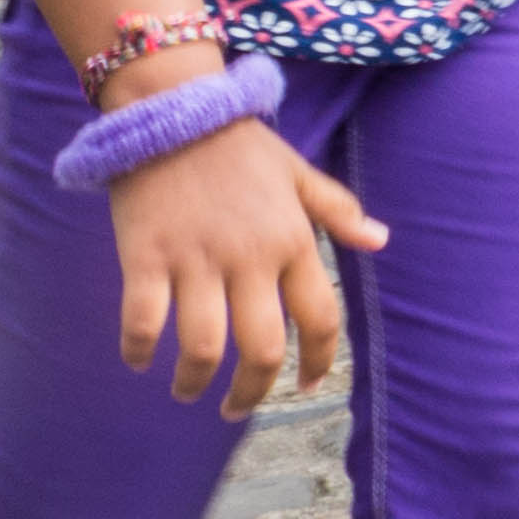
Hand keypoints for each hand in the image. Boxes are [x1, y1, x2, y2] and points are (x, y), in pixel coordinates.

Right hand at [99, 46, 385, 415]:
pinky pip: (143, 322)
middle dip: (251, 392)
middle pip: (262, 350)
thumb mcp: (299, 173)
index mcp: (292, 240)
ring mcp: (196, 260)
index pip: (320, 318)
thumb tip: (380, 241)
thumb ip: (338, 211)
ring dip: (195, 382)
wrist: (172, 110)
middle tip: (237, 408)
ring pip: (203, 348)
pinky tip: (140, 360)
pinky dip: (139, 351)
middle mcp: (250, 257)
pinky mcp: (145, 257)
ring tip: (190, 391)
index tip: (306, 386)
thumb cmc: (240, 147)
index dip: (317, 361)